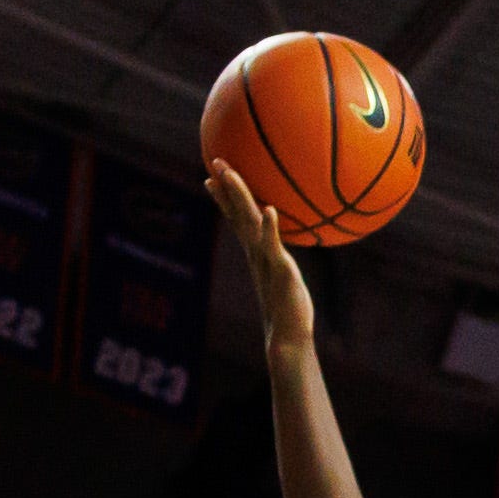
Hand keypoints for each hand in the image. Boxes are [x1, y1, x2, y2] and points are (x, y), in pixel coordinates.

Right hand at [206, 159, 315, 351]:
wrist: (287, 337)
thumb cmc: (288, 310)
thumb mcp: (282, 279)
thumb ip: (279, 263)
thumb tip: (279, 255)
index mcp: (256, 252)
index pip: (237, 218)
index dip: (225, 198)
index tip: (210, 177)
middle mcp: (257, 252)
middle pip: (238, 212)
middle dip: (227, 185)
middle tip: (215, 160)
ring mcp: (266, 260)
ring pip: (249, 222)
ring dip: (240, 197)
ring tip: (230, 174)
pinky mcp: (280, 270)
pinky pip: (273, 246)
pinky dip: (270, 229)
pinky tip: (270, 211)